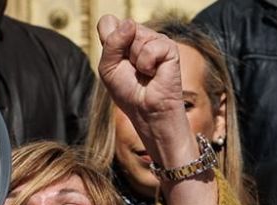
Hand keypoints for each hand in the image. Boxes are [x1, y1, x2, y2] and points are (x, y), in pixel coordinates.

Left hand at [96, 16, 192, 165]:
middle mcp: (139, 36)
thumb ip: (111, 43)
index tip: (116, 59)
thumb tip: (130, 24)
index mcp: (123, 39)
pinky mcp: (169, 48)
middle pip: (121, 26)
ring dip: (135, 60)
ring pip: (136, 34)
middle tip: (132, 70)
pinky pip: (150, 47)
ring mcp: (155, 40)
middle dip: (121, 52)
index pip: (108, 22)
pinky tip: (154, 73)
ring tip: (144, 73)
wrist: (147, 111)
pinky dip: (147, 64)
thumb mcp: (108, 67)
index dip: (108, 38)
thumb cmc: (128, 92)